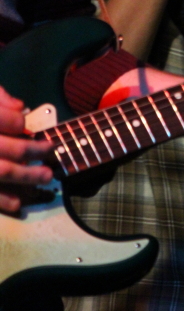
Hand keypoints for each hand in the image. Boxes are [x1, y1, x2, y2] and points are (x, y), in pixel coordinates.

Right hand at [0, 86, 53, 212]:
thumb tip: (21, 107)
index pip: (4, 120)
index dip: (18, 122)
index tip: (25, 124)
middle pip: (8, 149)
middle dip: (32, 150)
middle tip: (51, 149)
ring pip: (1, 172)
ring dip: (25, 176)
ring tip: (46, 176)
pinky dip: (2, 200)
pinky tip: (18, 203)